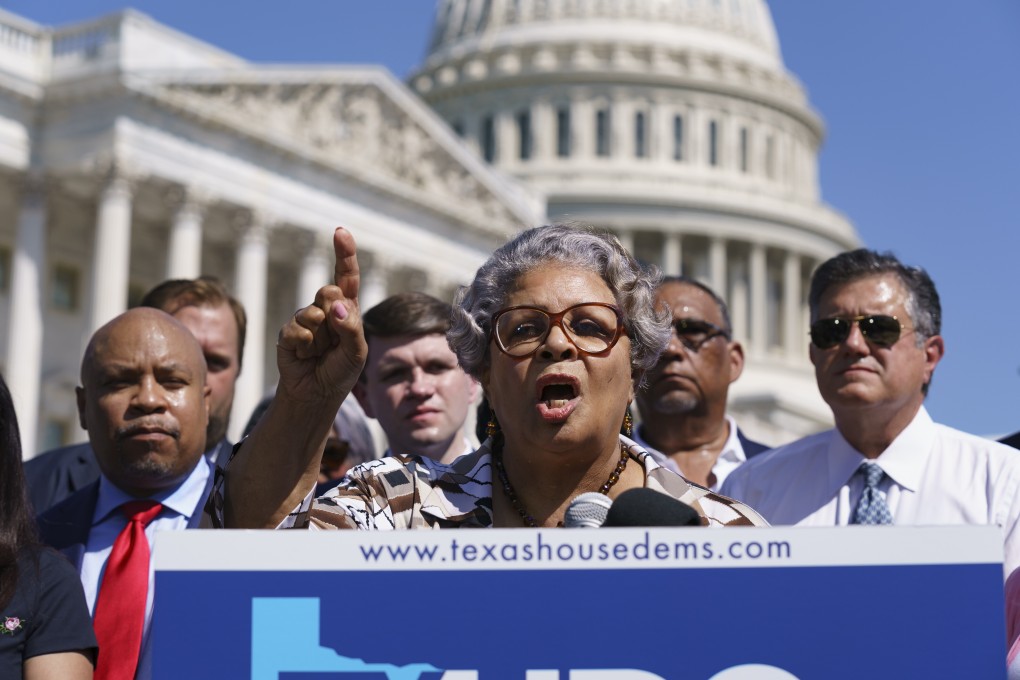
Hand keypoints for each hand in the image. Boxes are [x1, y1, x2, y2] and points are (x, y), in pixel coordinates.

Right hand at [276, 227, 367, 403]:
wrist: (317, 393)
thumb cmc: (341, 370)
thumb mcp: (357, 352)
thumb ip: (351, 328)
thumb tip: (336, 306)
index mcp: (347, 308)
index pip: (347, 276)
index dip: (344, 254)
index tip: (340, 232)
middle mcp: (325, 308)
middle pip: (328, 292)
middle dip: (334, 315)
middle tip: (334, 339)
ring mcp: (304, 318)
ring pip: (313, 314)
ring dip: (321, 339)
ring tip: (320, 353)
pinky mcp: (288, 332)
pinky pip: (297, 331)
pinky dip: (305, 348)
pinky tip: (305, 357)